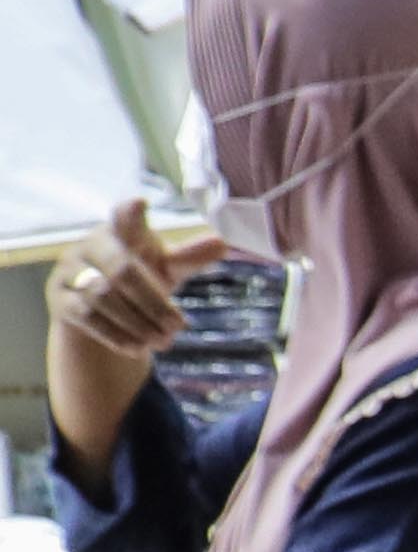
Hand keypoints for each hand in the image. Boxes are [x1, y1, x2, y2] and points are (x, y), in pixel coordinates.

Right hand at [44, 192, 222, 478]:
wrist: (98, 306)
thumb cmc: (139, 275)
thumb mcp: (166, 266)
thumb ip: (188, 257)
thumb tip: (223, 242)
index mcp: (120, 231)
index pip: (123, 217)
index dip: (130, 212)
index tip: (140, 203)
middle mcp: (91, 246)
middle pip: (122, 270)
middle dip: (154, 303)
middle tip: (180, 326)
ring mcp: (70, 271)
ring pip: (103, 296)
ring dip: (138, 323)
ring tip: (164, 341)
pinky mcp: (60, 298)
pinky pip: (87, 317)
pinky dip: (117, 334)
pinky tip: (140, 348)